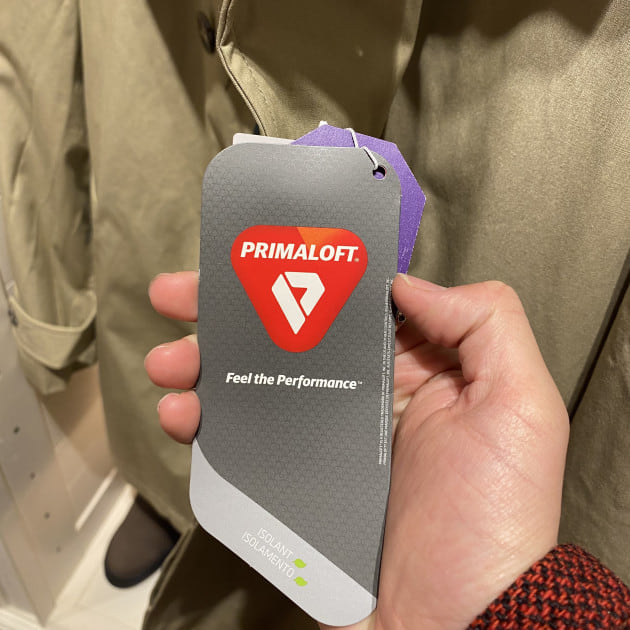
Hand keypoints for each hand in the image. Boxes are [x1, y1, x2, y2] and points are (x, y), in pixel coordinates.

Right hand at [145, 272, 568, 629]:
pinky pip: (240, 442)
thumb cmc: (495, 513)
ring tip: (170, 362)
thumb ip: (483, 323)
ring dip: (203, 363)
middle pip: (285, 336)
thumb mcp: (520, 405)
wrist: (456, 621)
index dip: (296, 275)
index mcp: (408, 367)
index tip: (249, 256)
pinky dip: (203, 423)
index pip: (343, 304)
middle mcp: (359, 395)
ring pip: (252, 383)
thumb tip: (403, 282)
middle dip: (230, 311)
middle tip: (177, 295)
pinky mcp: (291, 482)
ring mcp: (320, 439)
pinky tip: (181, 415)